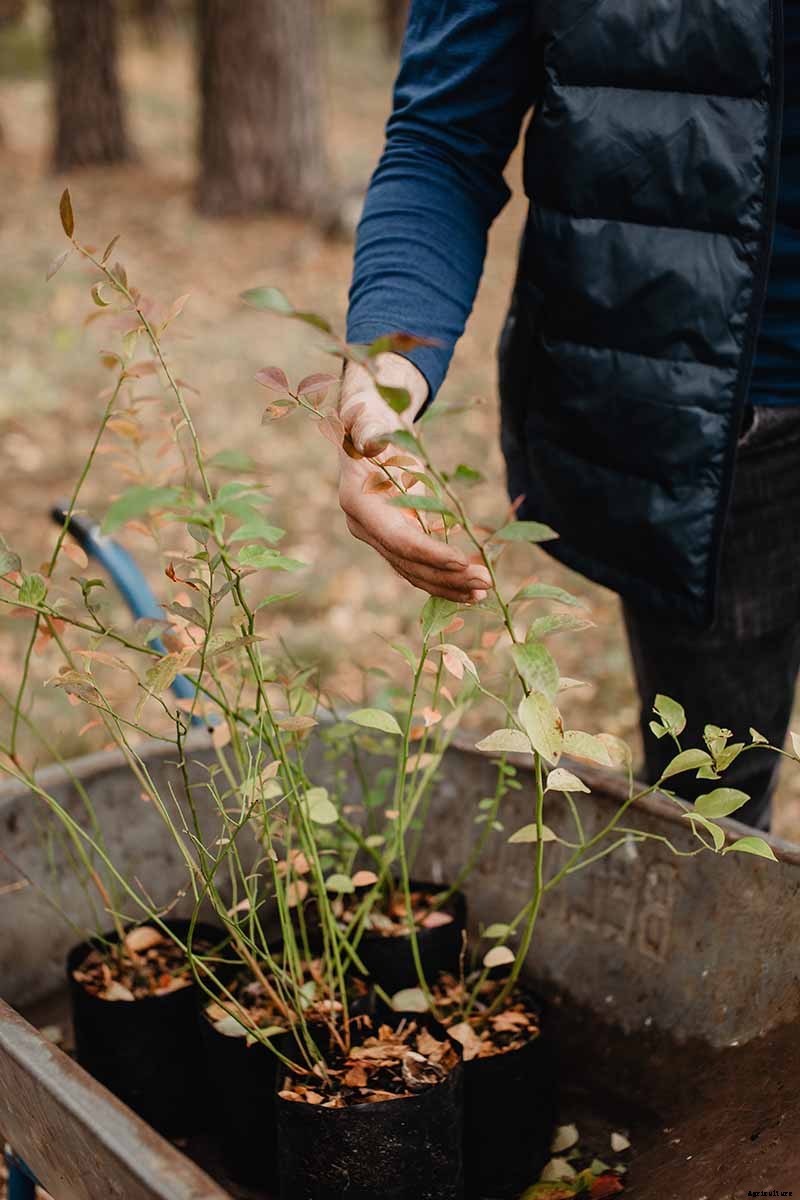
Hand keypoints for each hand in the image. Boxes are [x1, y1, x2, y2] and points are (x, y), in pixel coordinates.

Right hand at [338, 354, 491, 602]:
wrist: (368, 430)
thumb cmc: (373, 421)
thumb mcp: (370, 420)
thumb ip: (368, 432)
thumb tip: (369, 442)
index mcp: (357, 502)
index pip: (396, 538)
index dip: (429, 552)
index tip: (461, 561)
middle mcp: (365, 527)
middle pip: (407, 563)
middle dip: (446, 576)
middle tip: (485, 583)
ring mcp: (378, 538)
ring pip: (414, 572)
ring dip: (448, 586)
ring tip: (482, 592)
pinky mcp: (395, 541)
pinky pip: (419, 567)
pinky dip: (444, 579)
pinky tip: (469, 589)